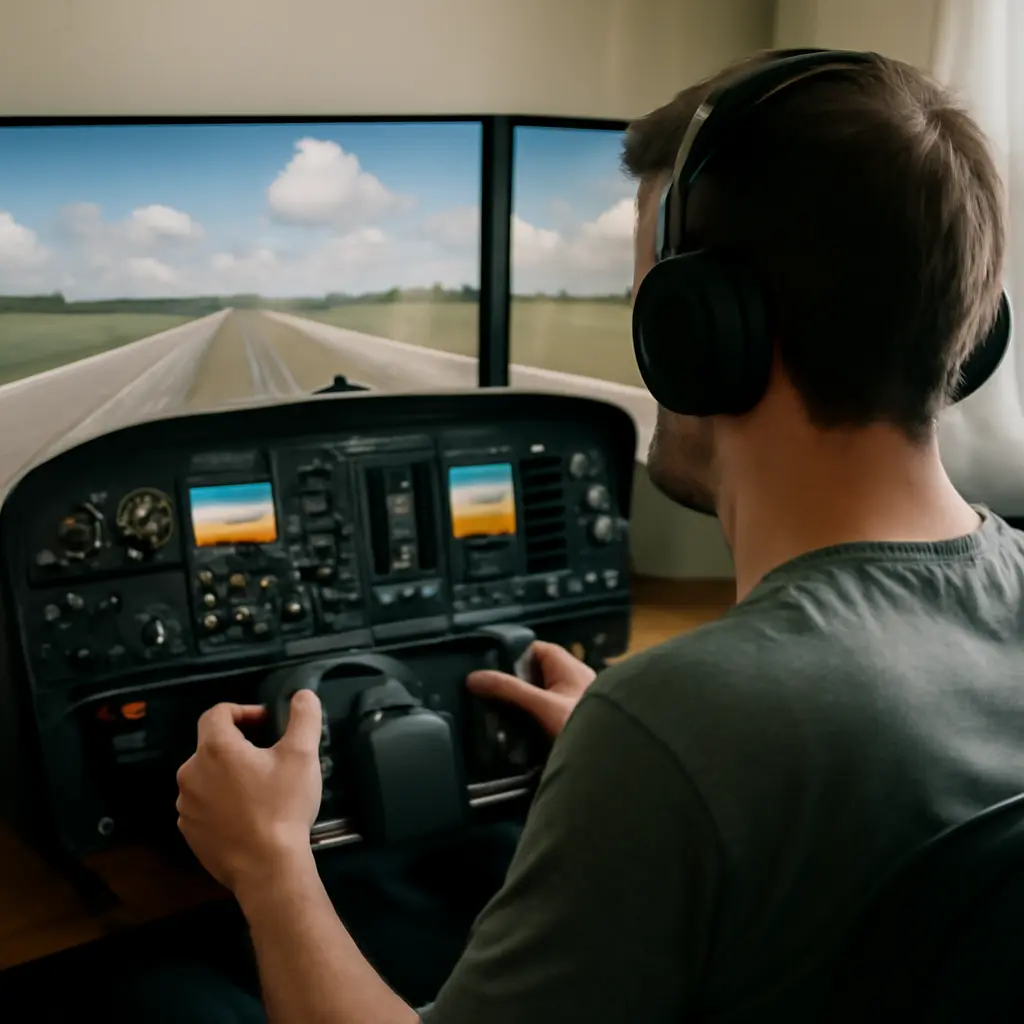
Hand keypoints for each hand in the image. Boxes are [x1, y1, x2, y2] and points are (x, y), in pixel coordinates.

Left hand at [176, 691, 322, 893]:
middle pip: (211, 745)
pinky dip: (220, 802)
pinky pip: (203, 805)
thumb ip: (304, 717)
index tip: (266, 723)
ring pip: (206, 777)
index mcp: (215, 748)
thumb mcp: (302, 755)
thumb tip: (303, 694)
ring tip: (259, 790)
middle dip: (238, 745)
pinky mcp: (189, 832)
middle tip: (269, 759)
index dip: (243, 710)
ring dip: (228, 775)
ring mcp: (186, 805)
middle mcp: (190, 773)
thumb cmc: (283, 806)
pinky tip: (246, 816)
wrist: (267, 868)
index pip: (217, 713)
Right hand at [467, 641, 596, 736]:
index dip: (511, 655)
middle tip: (484, 693)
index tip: (487, 667)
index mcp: (569, 667)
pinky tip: (512, 734)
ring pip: (539, 698)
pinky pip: (544, 717)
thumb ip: (509, 690)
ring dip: (520, 705)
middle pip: (535, 675)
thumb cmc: (583, 726)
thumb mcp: (542, 706)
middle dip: (512, 683)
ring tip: (491, 713)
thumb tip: (474, 678)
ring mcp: (573, 706)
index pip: (535, 650)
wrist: (612, 764)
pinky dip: (530, 722)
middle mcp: (573, 683)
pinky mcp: (572, 727)